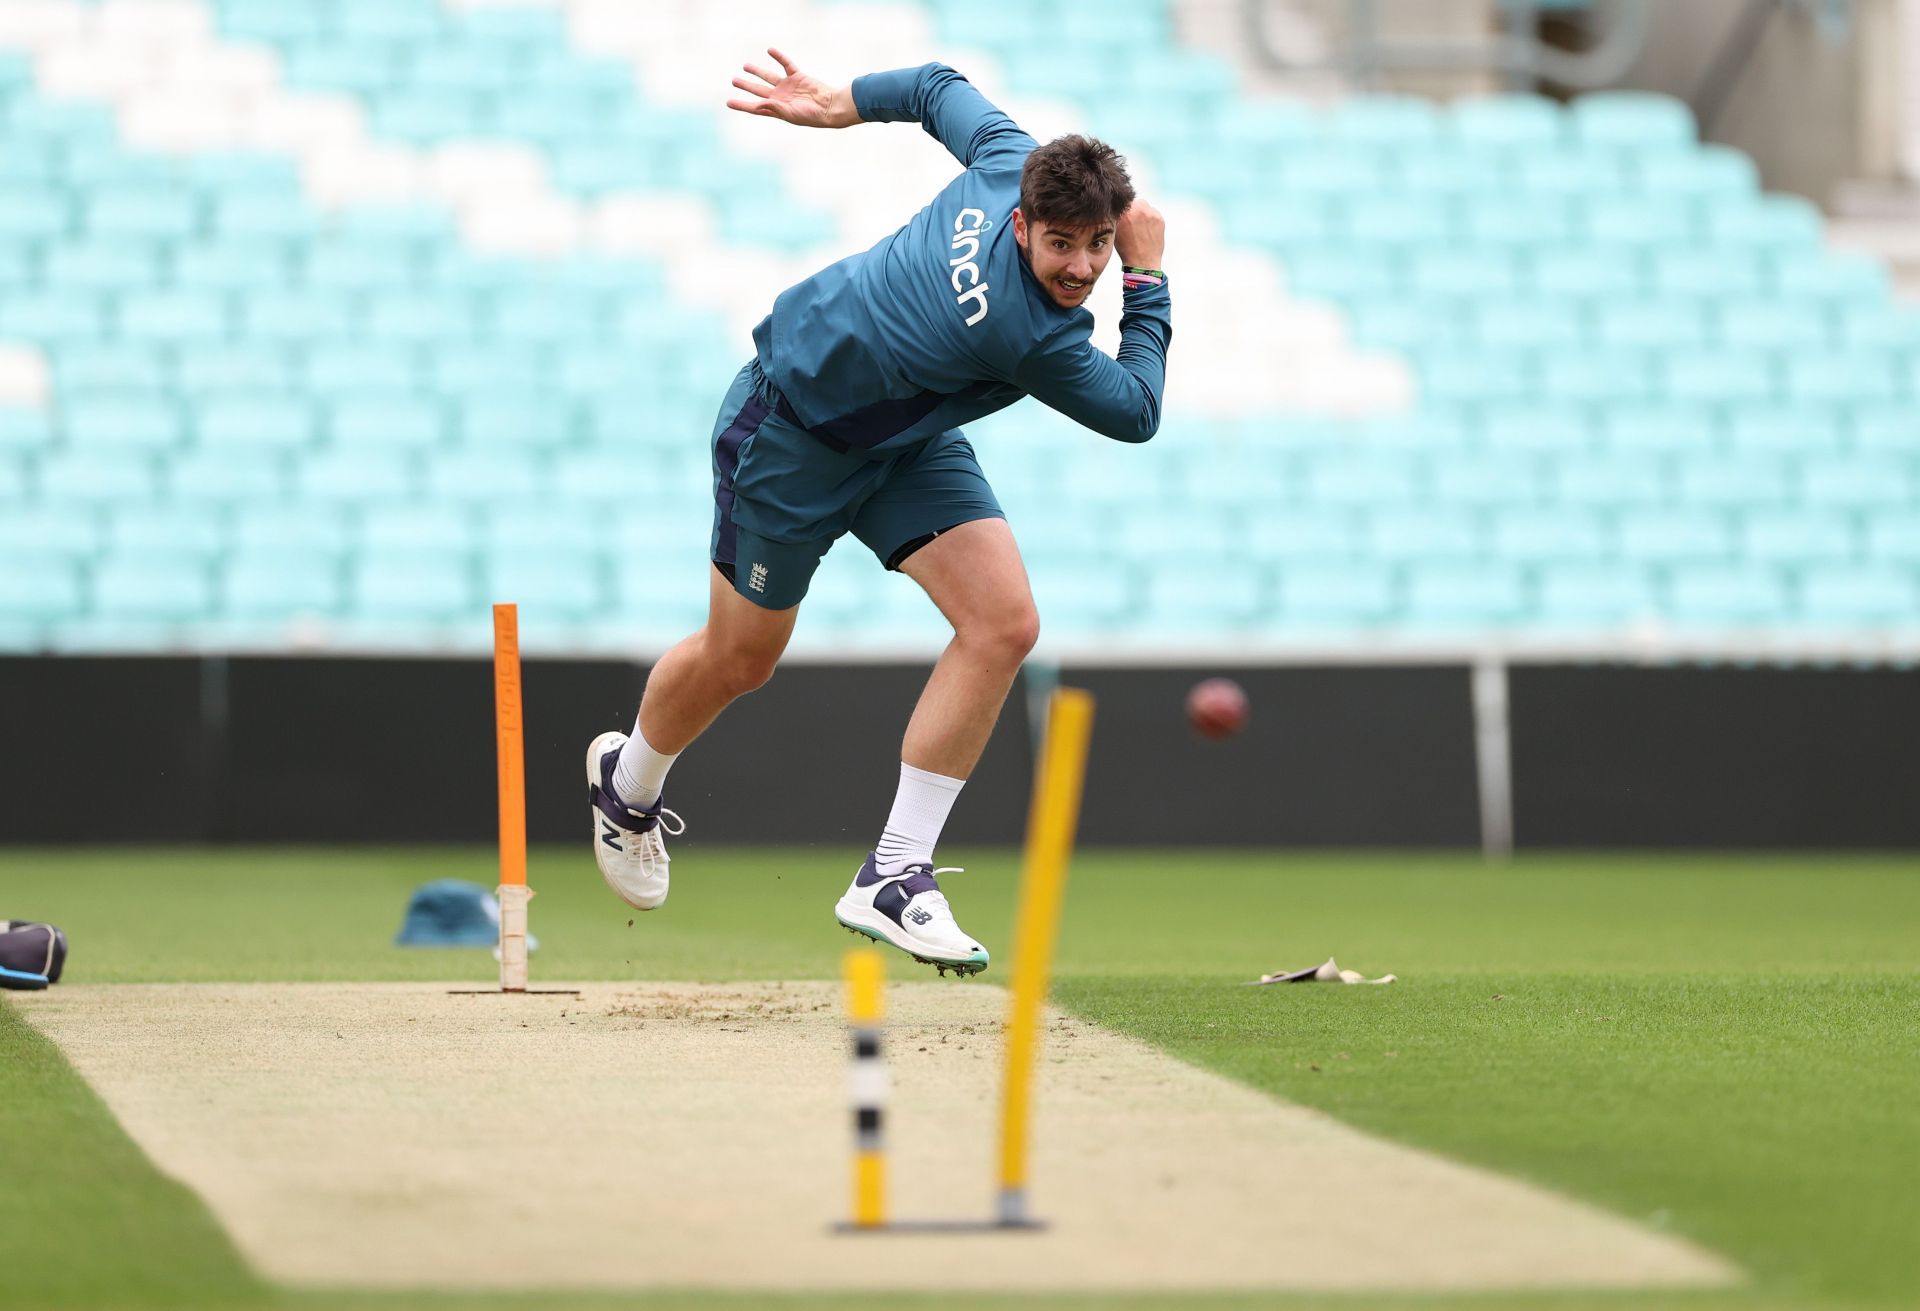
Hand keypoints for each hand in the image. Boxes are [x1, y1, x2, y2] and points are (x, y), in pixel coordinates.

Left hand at [726, 49, 857, 127]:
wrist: (829, 107)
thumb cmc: (811, 115)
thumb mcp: (790, 114)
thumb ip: (774, 108)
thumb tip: (759, 104)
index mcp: (777, 109)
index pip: (756, 107)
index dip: (742, 105)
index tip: (728, 103)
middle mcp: (781, 98)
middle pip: (759, 90)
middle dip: (746, 86)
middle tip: (734, 81)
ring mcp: (789, 87)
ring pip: (769, 77)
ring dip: (757, 71)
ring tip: (745, 66)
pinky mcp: (798, 77)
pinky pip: (786, 64)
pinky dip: (779, 57)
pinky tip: (770, 50)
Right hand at [1115, 199, 1165, 271]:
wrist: (1142, 262)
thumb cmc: (1126, 249)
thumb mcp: (1115, 231)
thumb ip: (1117, 216)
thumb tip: (1119, 207)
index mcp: (1123, 212)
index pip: (1123, 201)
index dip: (1124, 207)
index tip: (1124, 214)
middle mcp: (1137, 210)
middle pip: (1134, 201)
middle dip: (1133, 209)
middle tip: (1133, 221)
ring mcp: (1150, 213)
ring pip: (1145, 206)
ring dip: (1142, 212)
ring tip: (1140, 226)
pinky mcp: (1159, 218)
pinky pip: (1153, 212)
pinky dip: (1150, 218)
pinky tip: (1147, 230)